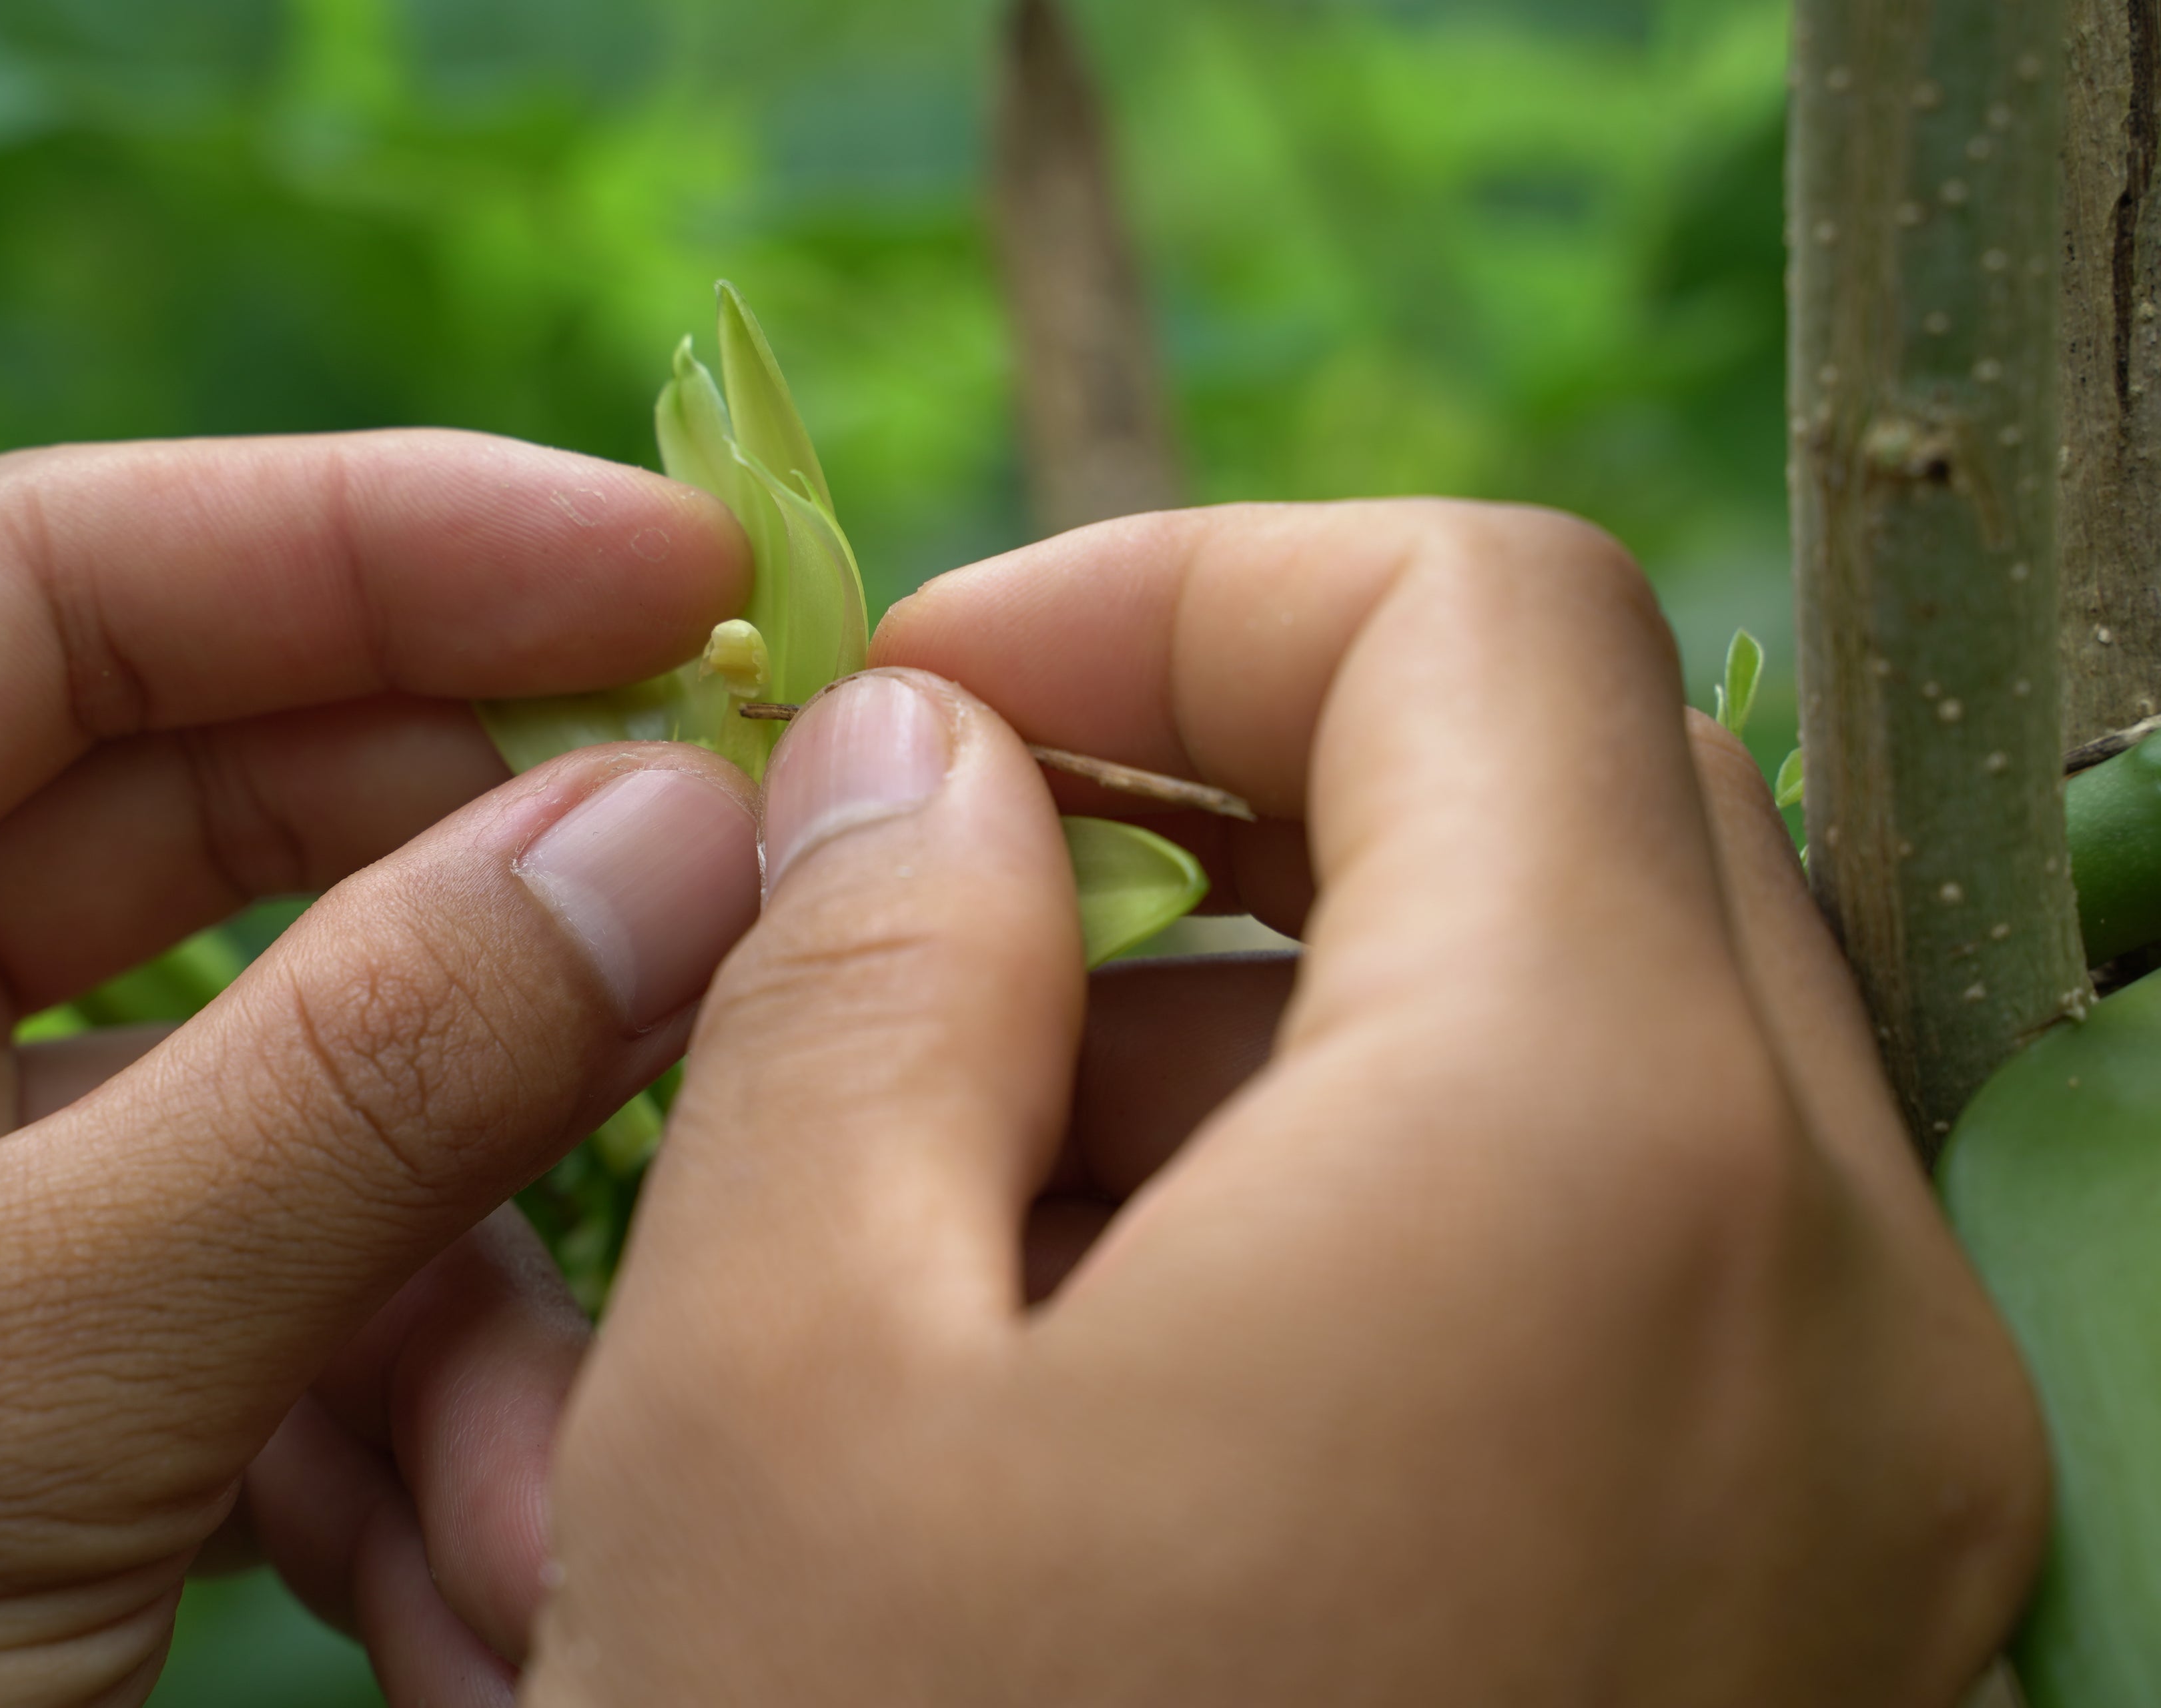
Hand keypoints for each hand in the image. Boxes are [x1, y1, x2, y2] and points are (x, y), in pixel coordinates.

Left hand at [0, 433, 764, 1705]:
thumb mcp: (1, 1388)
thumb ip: (355, 1087)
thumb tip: (679, 831)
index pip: (57, 589)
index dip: (387, 546)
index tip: (681, 566)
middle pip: (222, 828)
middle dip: (492, 940)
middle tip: (746, 944)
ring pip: (286, 1107)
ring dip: (468, 1305)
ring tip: (552, 1528)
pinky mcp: (13, 1346)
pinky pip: (263, 1299)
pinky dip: (392, 1434)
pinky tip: (477, 1600)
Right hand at [521, 501, 2046, 1704]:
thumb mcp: (778, 1384)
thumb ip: (864, 977)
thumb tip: (924, 759)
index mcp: (1594, 1159)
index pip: (1476, 620)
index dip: (1175, 585)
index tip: (933, 699)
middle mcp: (1833, 1301)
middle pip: (1555, 818)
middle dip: (1213, 808)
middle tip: (931, 938)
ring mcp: (1870, 1484)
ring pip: (1581, 1053)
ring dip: (1273, 1049)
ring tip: (975, 1235)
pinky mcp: (1816, 1621)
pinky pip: (1614, 1279)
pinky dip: (1373, 1238)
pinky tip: (1122, 1408)